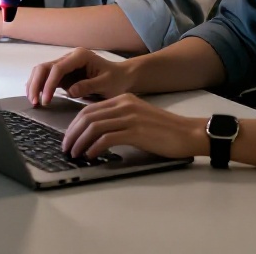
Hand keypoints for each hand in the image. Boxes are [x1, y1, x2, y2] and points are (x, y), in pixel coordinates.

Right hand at [26, 47, 137, 106]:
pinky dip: (39, 87)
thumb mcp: (107, 84)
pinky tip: (36, 97)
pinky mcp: (63, 75)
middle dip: (36, 84)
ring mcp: (65, 65)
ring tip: (34, 102)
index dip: (49, 84)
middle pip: (44, 67)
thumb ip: (88, 86)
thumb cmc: (117, 80)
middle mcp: (69, 57)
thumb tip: (70, 92)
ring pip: (41, 71)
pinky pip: (46, 78)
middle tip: (35, 102)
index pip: (58, 68)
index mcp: (80, 56)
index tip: (46, 100)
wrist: (122, 77)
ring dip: (34, 85)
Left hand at [61, 94, 203, 159]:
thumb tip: (96, 135)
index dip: (74, 125)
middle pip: (87, 116)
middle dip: (72, 133)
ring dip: (80, 142)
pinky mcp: (136, 131)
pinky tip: (91, 155)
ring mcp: (130, 117)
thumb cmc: (165, 130)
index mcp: (123, 100)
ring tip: (75, 154)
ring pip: (94, 126)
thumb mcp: (138, 119)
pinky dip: (94, 147)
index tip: (69, 138)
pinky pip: (107, 138)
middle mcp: (124, 105)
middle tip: (66, 148)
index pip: (89, 109)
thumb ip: (119, 121)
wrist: (189, 133)